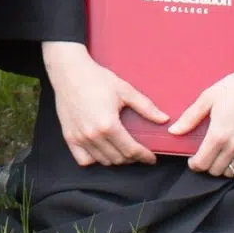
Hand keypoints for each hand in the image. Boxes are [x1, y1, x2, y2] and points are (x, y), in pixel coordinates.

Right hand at [41, 40, 166, 166]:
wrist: (69, 71)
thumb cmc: (96, 78)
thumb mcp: (124, 90)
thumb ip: (146, 107)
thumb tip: (164, 119)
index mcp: (108, 125)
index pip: (131, 150)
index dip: (144, 156)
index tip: (151, 158)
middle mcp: (93, 135)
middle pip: (118, 159)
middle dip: (132, 158)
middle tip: (138, 151)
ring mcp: (79, 138)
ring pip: (103, 161)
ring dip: (115, 159)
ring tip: (122, 150)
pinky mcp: (69, 137)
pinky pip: (83, 160)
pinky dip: (94, 159)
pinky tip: (102, 150)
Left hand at [173, 61, 233, 177]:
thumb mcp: (208, 98)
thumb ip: (190, 117)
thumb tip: (174, 131)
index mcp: (218, 134)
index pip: (202, 163)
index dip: (194, 164)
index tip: (193, 160)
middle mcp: (233, 146)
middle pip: (215, 171)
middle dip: (207, 165)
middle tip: (206, 155)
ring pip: (232, 172)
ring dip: (224, 167)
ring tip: (220, 155)